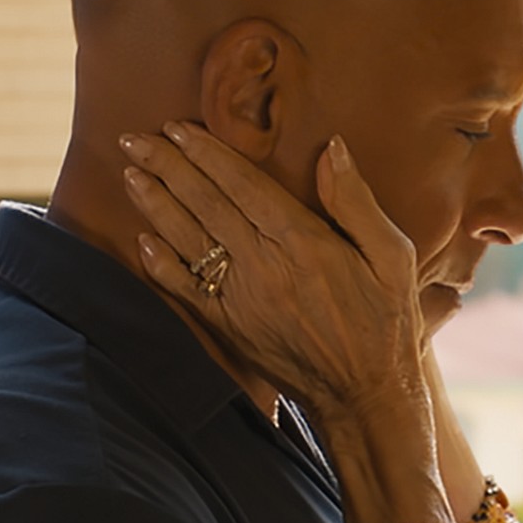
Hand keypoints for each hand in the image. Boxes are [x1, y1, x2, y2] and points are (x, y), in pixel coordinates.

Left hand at [117, 124, 426, 422]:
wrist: (366, 395)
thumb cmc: (386, 321)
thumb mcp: (393, 256)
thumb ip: (356, 201)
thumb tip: (333, 147)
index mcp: (303, 241)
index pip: (242, 184)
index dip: (206, 153)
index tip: (178, 127)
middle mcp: (264, 266)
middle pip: (205, 204)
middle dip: (166, 166)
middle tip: (133, 138)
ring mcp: (241, 299)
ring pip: (187, 240)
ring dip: (154, 204)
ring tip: (130, 173)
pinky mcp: (229, 328)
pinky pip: (186, 289)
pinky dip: (161, 264)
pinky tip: (143, 239)